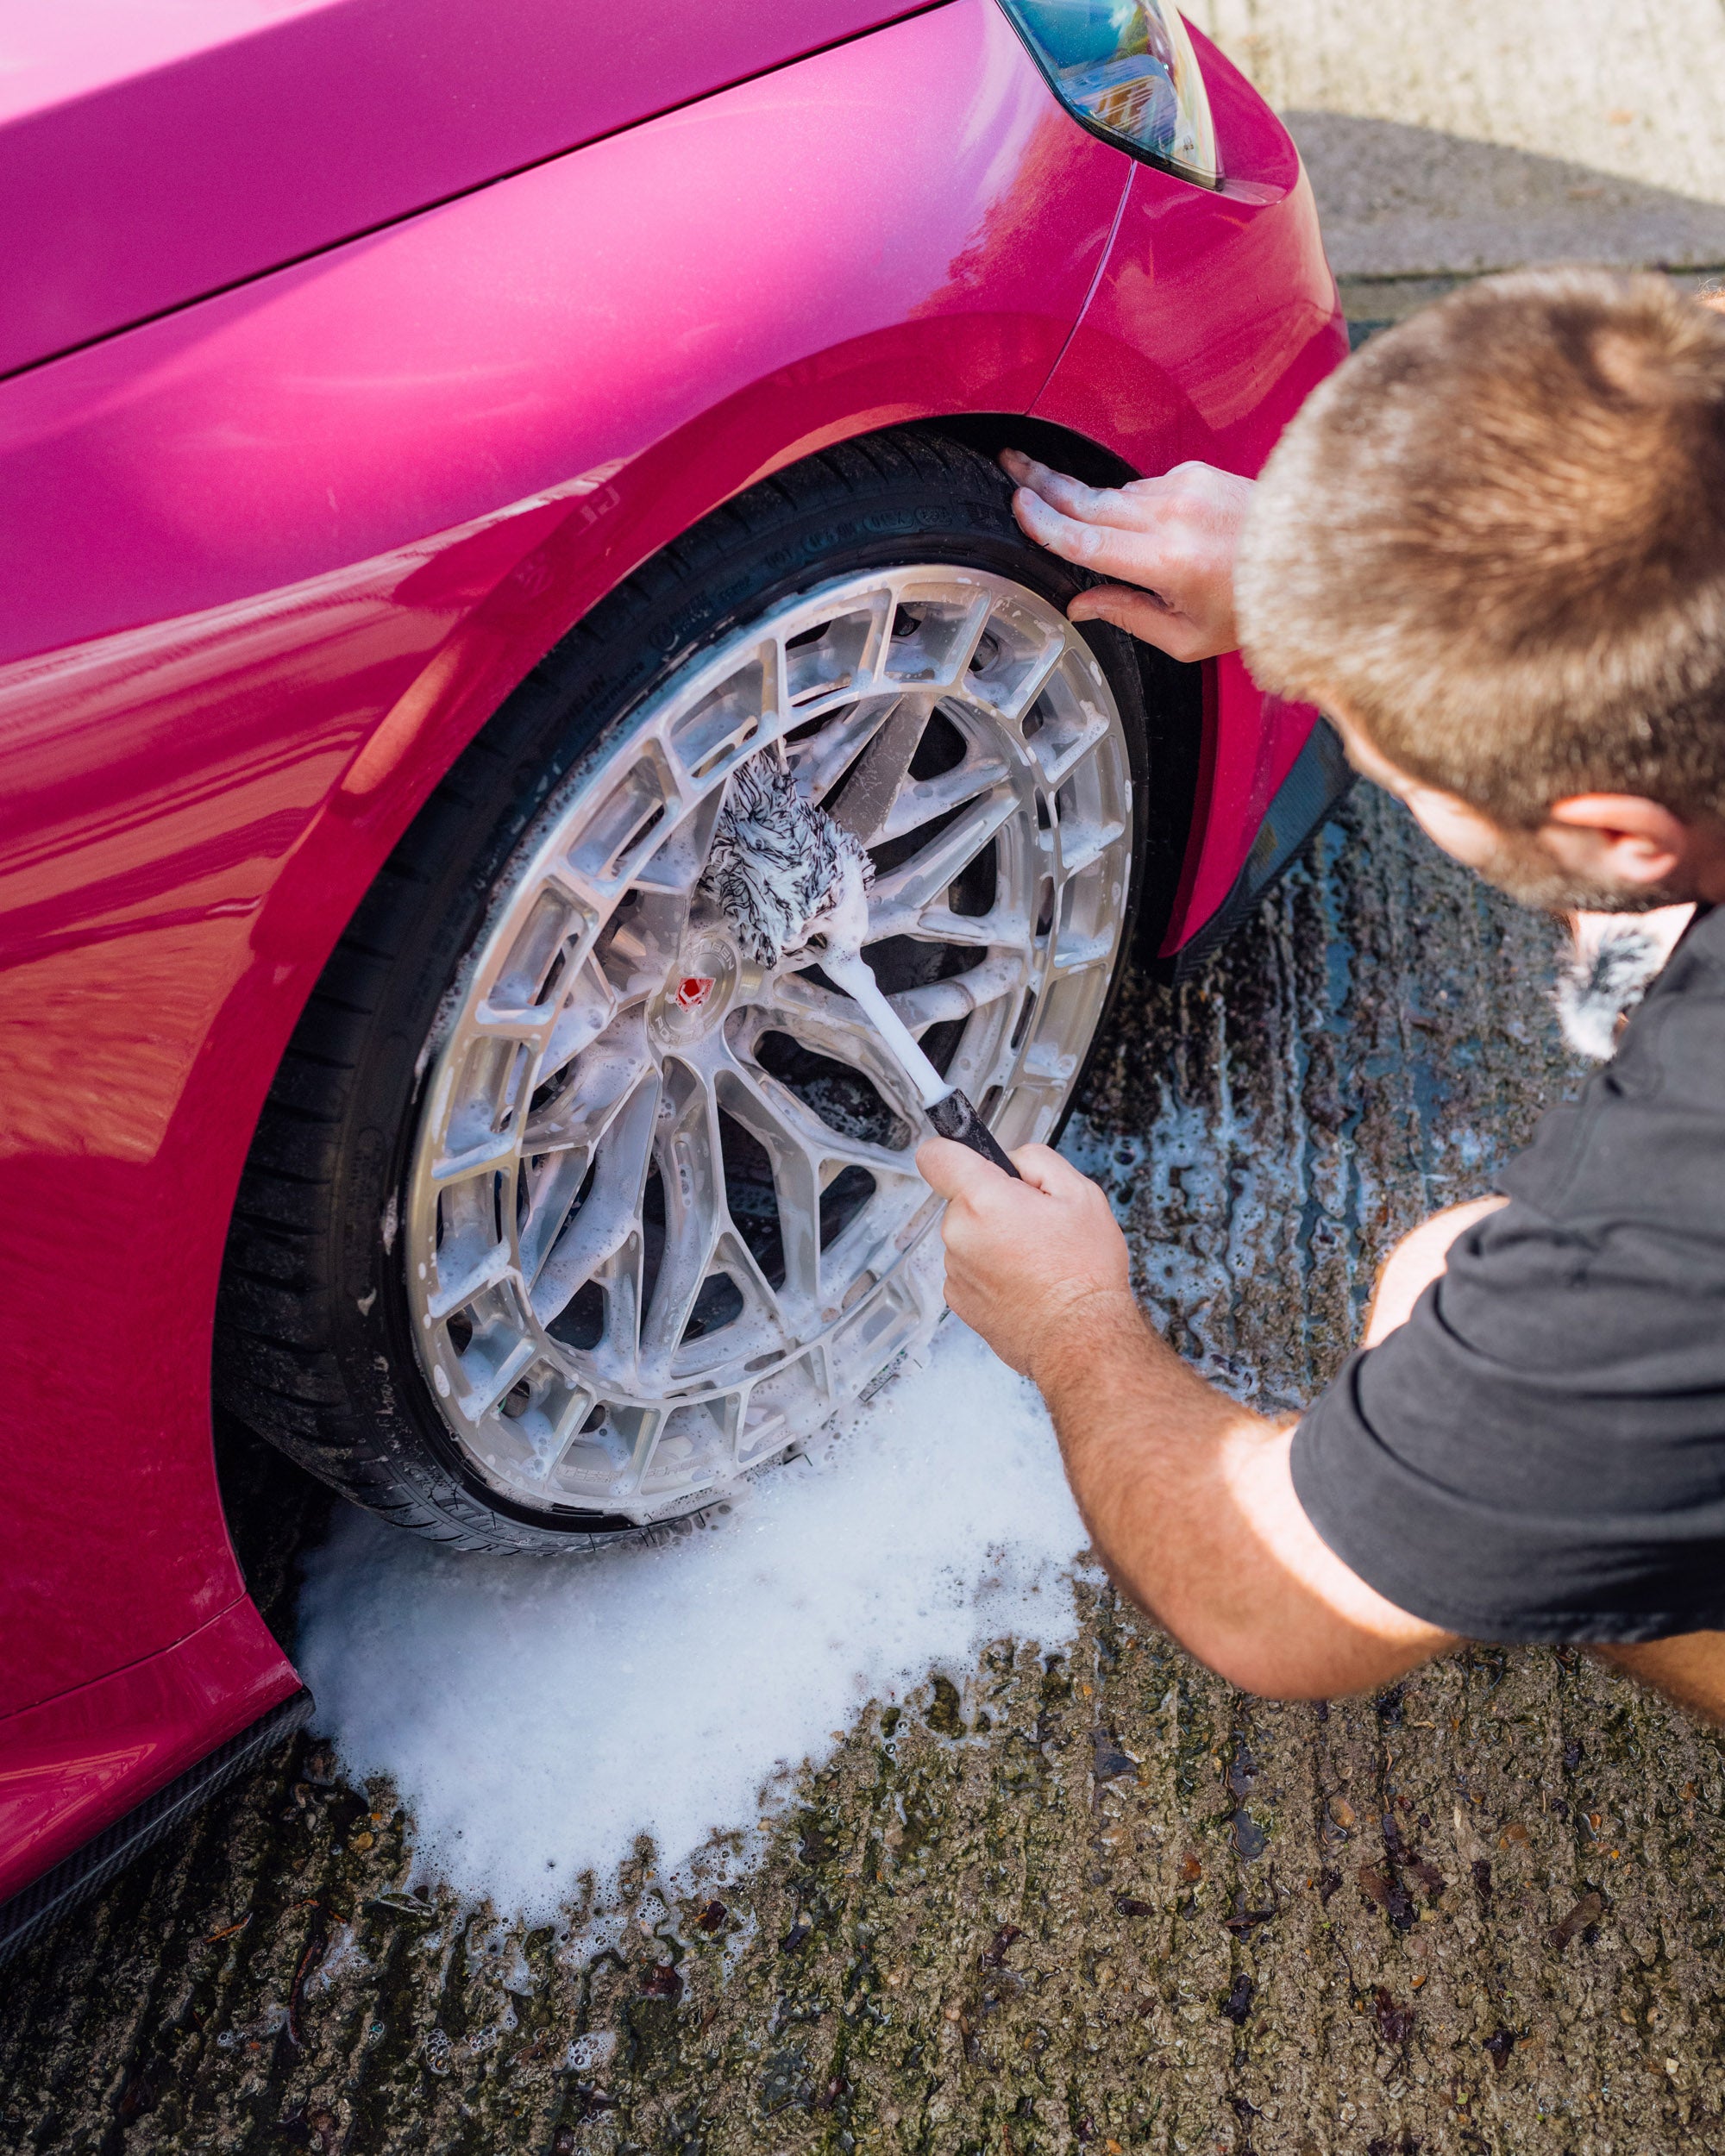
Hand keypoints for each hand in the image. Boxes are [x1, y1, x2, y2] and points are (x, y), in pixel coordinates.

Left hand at [916, 1136, 1135, 1378]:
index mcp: (984, 1200)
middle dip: (993, 1203)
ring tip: (1034, 1259)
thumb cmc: (1084, 1273)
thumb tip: (1011, 1161)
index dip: (954, 1152)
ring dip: (992, 1239)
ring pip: (967, 1235)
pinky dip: (990, 1270)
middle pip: (962, 1199)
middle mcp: (959, 1234)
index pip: (936, 1156)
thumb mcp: (1080, 1194)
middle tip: (1034, 1224)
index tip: (969, 1158)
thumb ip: (1037, 1160)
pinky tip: (1023, 1282)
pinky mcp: (957, 1300)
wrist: (1081, 1339)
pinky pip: (969, 1267)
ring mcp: (955, 1270)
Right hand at [1000, 450, 1252, 661]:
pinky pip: (1144, 488)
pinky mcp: (1195, 472)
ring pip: (1115, 494)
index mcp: (1167, 561)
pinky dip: (1131, 505)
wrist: (1311, 556)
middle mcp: (1172, 515)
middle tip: (1009, 465)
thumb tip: (1081, 603)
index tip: (1016, 505)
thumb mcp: (1188, 637)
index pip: (1086, 538)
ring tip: (1053, 497)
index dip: (1044, 522)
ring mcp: (1184, 486)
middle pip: (1088, 497)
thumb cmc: (1255, 606)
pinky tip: (1136, 525)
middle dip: (1043, 482)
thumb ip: (1128, 617)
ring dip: (1087, 500)